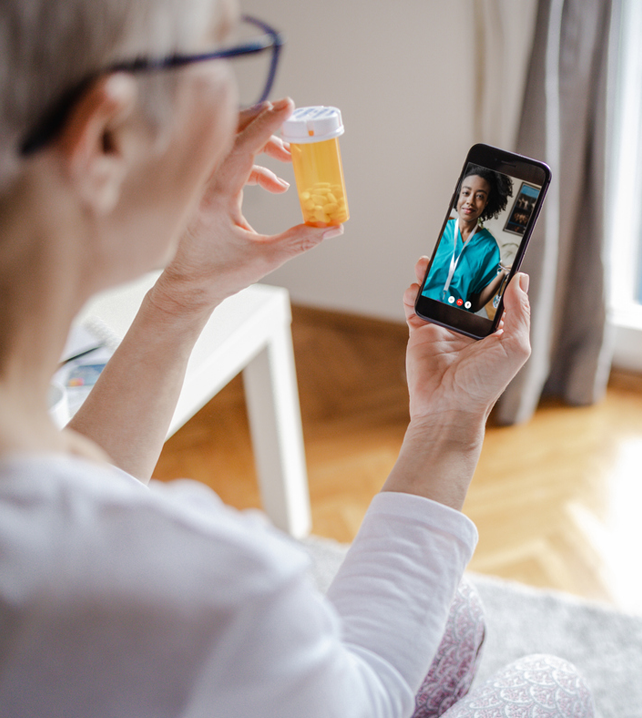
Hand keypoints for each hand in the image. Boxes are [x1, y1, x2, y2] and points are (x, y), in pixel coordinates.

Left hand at [151, 98, 342, 314]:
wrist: (187, 289)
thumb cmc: (217, 276)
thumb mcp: (264, 258)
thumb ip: (301, 240)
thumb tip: (333, 228)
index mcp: (214, 197)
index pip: (241, 147)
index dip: (267, 124)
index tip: (288, 106)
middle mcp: (203, 186)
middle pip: (230, 134)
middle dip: (262, 124)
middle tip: (290, 123)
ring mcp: (201, 186)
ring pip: (229, 146)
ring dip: (261, 147)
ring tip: (289, 158)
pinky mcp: (204, 191)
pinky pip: (229, 164)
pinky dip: (254, 166)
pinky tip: (276, 184)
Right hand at [403, 256, 530, 427]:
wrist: (448, 409)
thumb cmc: (485, 384)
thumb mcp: (515, 347)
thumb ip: (519, 312)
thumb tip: (519, 279)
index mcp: (494, 326)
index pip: (494, 290)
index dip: (493, 269)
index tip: (491, 245)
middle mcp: (468, 324)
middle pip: (462, 285)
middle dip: (458, 265)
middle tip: (455, 245)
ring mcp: (443, 327)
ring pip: (437, 291)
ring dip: (432, 274)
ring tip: (430, 260)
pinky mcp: (420, 333)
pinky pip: (414, 306)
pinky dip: (413, 293)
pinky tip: (416, 287)